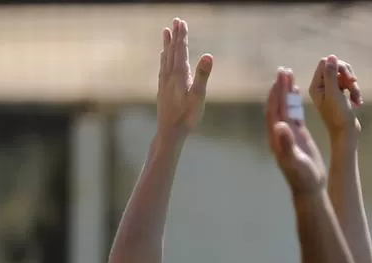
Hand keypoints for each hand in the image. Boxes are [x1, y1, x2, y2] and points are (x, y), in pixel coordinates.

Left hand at [156, 18, 212, 135]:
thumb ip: (202, 75)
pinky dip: (163, 58)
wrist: (170, 132)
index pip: (181, 50)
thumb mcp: (198, 96)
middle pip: (172, 51)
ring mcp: (164, 82)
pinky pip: (163, 68)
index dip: (182, 35)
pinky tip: (163, 58)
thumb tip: (208, 55)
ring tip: (165, 32)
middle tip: (176, 21)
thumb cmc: (187, 116)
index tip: (181, 22)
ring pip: (165, 58)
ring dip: (167, 44)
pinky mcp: (162, 90)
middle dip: (175, 35)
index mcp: (179, 74)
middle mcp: (170, 75)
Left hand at [265, 68, 326, 194]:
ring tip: (288, 73)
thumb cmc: (302, 177)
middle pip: (277, 106)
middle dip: (279, 88)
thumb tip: (280, 126)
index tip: (280, 78)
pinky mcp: (297, 136)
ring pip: (285, 108)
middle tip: (283, 69)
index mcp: (276, 138)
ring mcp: (288, 134)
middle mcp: (279, 134)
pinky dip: (294, 101)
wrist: (310, 188)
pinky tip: (296, 90)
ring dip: (286, 91)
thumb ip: (286, 144)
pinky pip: (294, 114)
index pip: (273, 111)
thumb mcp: (294, 161)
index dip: (276, 94)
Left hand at [309, 55, 361, 138]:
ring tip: (357, 98)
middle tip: (354, 84)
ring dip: (353, 85)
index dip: (339, 66)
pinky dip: (354, 92)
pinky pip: (348, 85)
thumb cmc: (339, 117)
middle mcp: (320, 87)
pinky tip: (358, 102)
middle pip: (335, 67)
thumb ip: (331, 74)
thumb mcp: (334, 94)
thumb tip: (331, 56)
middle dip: (347, 75)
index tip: (349, 78)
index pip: (326, 63)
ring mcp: (330, 92)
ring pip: (344, 76)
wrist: (346, 135)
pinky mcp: (339, 96)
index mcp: (315, 86)